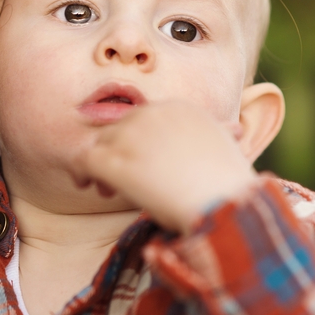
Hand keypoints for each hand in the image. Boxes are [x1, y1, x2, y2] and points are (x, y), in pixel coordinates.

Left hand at [72, 101, 259, 233]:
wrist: (226, 205)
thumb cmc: (230, 187)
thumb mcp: (226, 150)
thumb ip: (218, 136)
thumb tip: (233, 131)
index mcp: (181, 109)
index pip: (145, 118)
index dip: (138, 140)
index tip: (144, 162)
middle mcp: (154, 114)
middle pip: (120, 127)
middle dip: (118, 151)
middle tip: (117, 181)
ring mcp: (132, 135)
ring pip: (102, 142)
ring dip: (101, 165)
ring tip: (106, 190)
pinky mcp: (116, 159)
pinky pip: (85, 159)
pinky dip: (81, 172)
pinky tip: (87, 185)